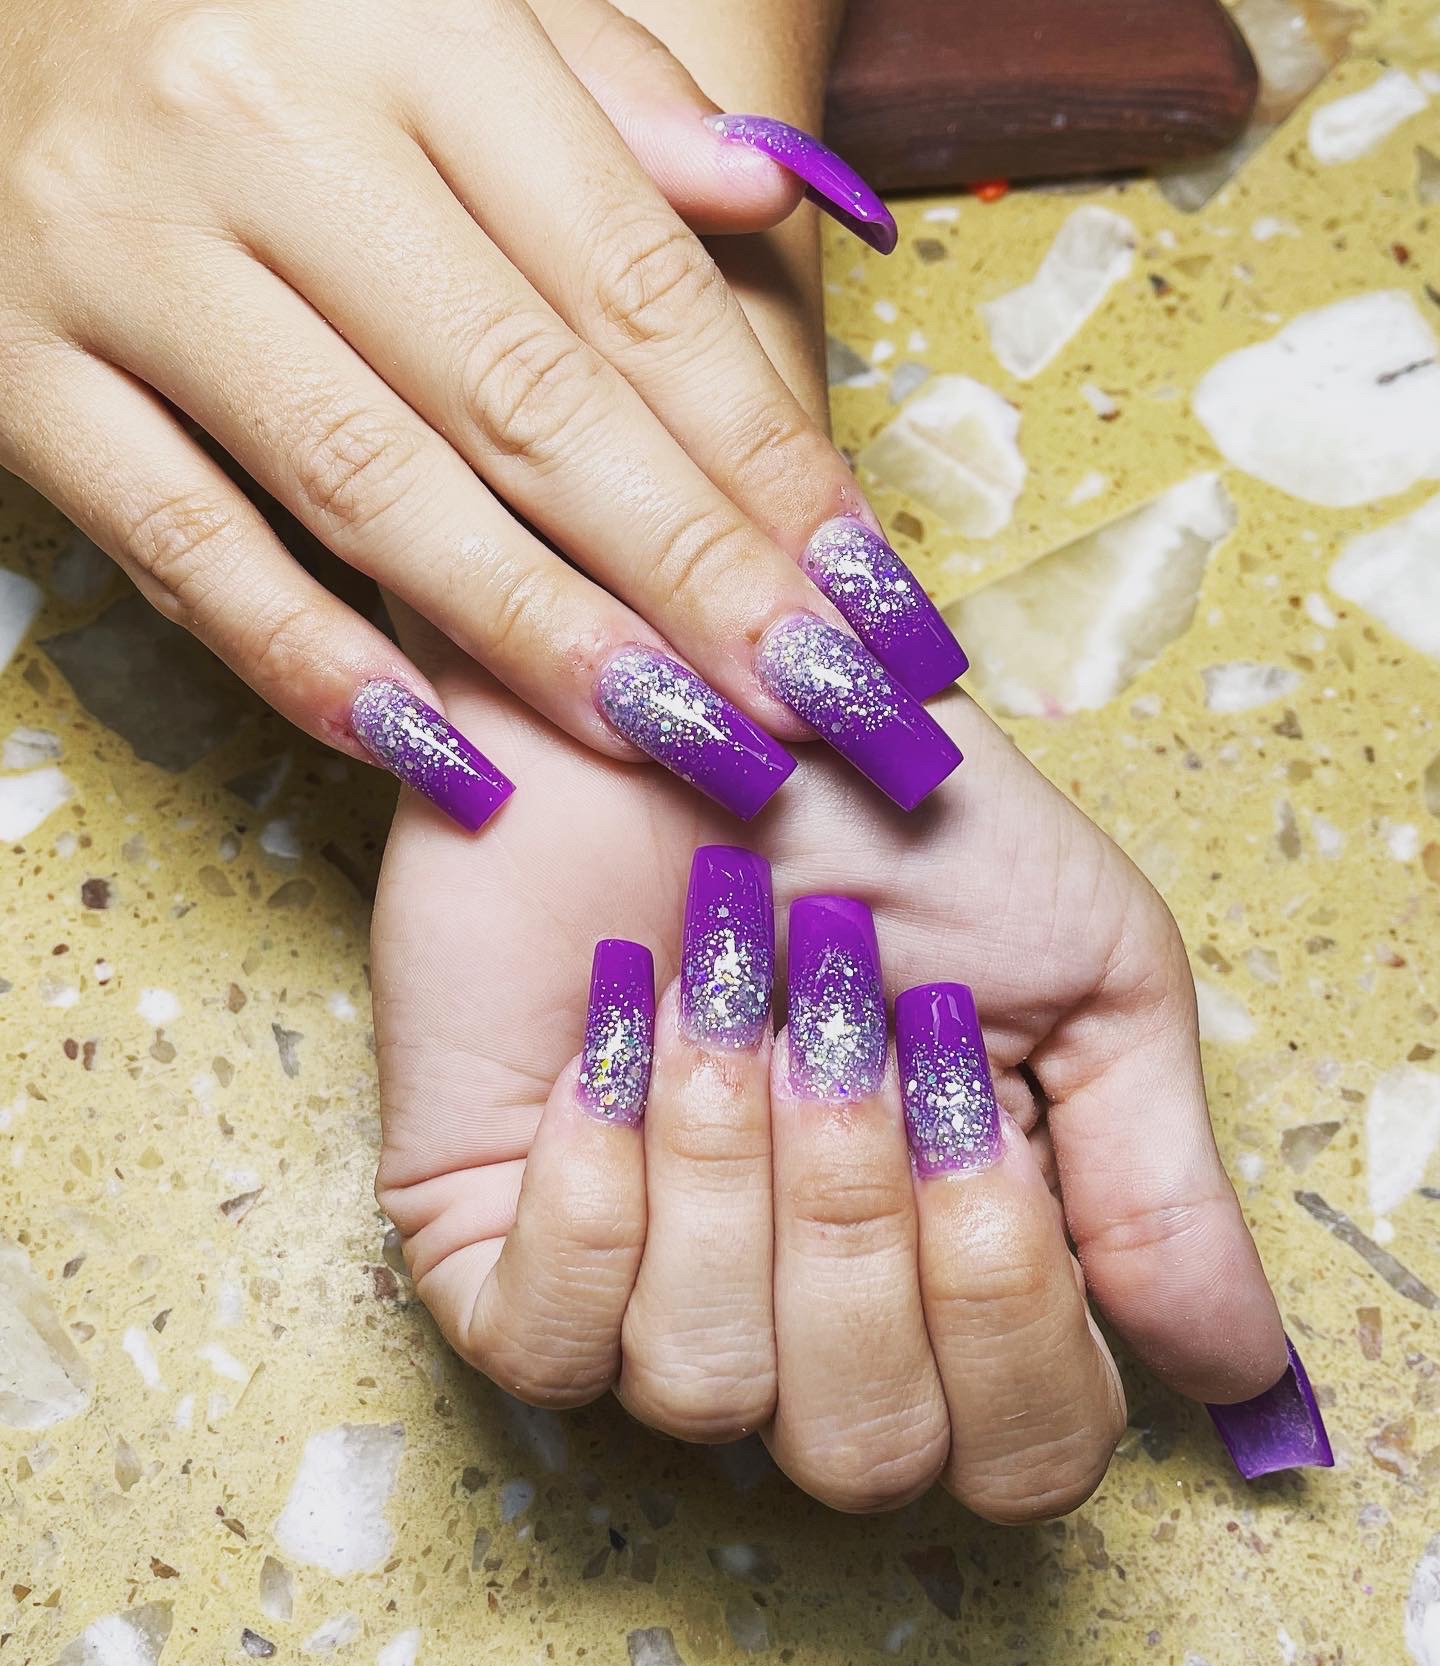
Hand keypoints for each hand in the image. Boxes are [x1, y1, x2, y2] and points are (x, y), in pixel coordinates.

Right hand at [0, 0, 952, 830]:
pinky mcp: (20, 372)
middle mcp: (263, 131)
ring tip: (676, 742)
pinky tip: (436, 752)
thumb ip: (605, 98)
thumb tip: (774, 191)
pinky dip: (310, 661)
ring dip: (535, 636)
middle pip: (525, 395)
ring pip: (367, 482)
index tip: (866, 592)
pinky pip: (181, 547)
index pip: (630, 281)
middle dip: (690, 572)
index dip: (763, 453)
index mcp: (406, 30)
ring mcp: (125, 254)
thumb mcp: (439, 6)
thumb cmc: (250, 17)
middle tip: (814, 703)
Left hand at [371, 666, 1289, 1518]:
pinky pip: (546, 1344)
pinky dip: (598, 1193)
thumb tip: (1237, 1374)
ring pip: (706, 1392)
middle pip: (867, 1452)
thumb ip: (1154, 1180)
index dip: (1011, 1316)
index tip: (975, 1113)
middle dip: (862, 1225)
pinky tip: (614, 1041)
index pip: (1021, 1454)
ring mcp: (637, 1300)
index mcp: (956, 1280)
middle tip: (847, 1031)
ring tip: (717, 997)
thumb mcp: (1084, 975)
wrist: (688, 688)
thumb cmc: (889, 816)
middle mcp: (802, 1326)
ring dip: (730, 1166)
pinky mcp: (486, 1251)